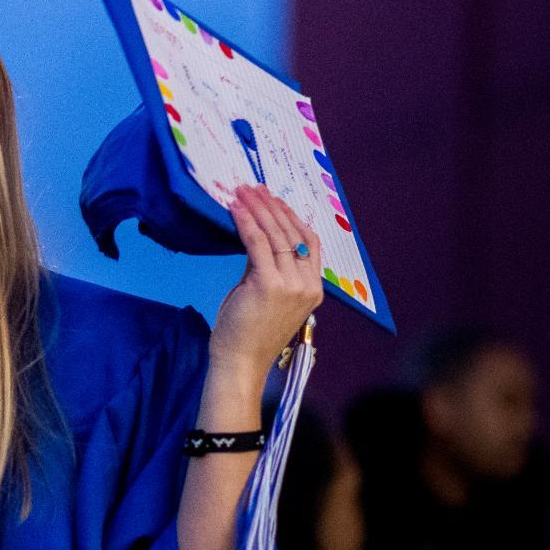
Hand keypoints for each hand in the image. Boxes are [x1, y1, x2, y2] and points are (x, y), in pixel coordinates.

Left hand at [210, 184, 323, 379]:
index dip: (293, 217)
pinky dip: (246, 222)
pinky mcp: (270, 284)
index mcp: (313, 289)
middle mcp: (307, 285)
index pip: (309, 243)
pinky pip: (258, 244)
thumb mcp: (266, 294)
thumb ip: (266, 267)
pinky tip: (236, 208)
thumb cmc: (249, 331)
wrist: (241, 360)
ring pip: (276, 235)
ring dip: (258, 209)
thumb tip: (256, 236)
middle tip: (254, 188)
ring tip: (242, 192)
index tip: (275, 200)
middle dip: (272, 207)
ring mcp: (291, 285)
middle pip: (293, 234)